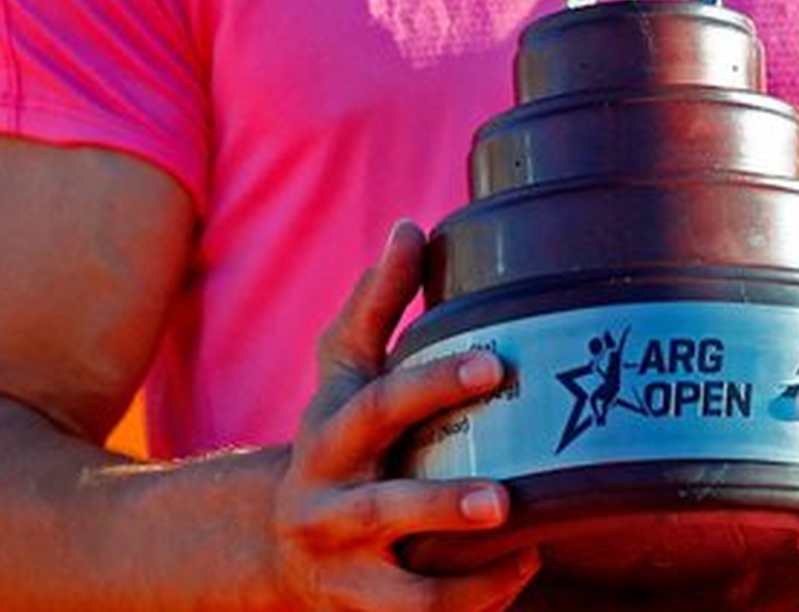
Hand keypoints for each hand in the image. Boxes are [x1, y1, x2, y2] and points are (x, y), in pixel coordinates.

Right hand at [274, 219, 540, 609]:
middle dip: (442, 503)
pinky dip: (474, 601)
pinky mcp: (366, 611)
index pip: (382, 404)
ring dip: (464, 575)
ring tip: (524, 541)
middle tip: (504, 495)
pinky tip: (524, 569)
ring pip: (404, 586)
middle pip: (384, 507)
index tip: (493, 364)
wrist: (275, 539)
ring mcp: (347, 568)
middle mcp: (332, 505)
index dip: (435, 383)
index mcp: (332, 434)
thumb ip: (376, 302)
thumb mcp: (342, 368)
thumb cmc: (332, 431)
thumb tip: (411, 225)